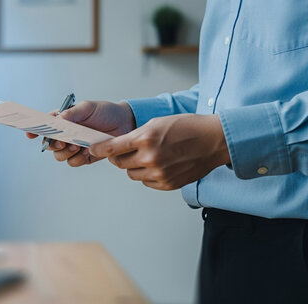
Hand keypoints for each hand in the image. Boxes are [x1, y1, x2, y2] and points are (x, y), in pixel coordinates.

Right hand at [26, 101, 135, 166]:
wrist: (125, 123)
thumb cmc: (105, 112)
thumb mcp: (88, 107)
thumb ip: (72, 113)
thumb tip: (59, 119)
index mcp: (63, 120)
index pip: (44, 126)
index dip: (34, 130)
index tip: (29, 134)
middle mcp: (66, 134)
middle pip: (49, 144)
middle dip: (52, 144)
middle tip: (62, 142)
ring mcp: (74, 146)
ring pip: (59, 156)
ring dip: (65, 153)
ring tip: (76, 146)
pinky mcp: (84, 156)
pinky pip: (73, 162)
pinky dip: (77, 159)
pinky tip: (86, 152)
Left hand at [89, 114, 230, 190]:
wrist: (214, 140)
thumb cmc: (188, 127)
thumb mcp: (156, 123)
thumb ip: (135, 135)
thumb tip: (117, 146)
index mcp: (145, 138)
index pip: (111, 148)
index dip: (100, 149)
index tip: (94, 149)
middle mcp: (150, 157)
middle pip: (119, 163)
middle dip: (120, 157)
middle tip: (127, 150)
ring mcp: (158, 173)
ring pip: (131, 174)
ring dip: (134, 166)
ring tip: (149, 156)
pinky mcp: (167, 184)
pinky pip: (146, 182)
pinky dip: (148, 175)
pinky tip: (159, 164)